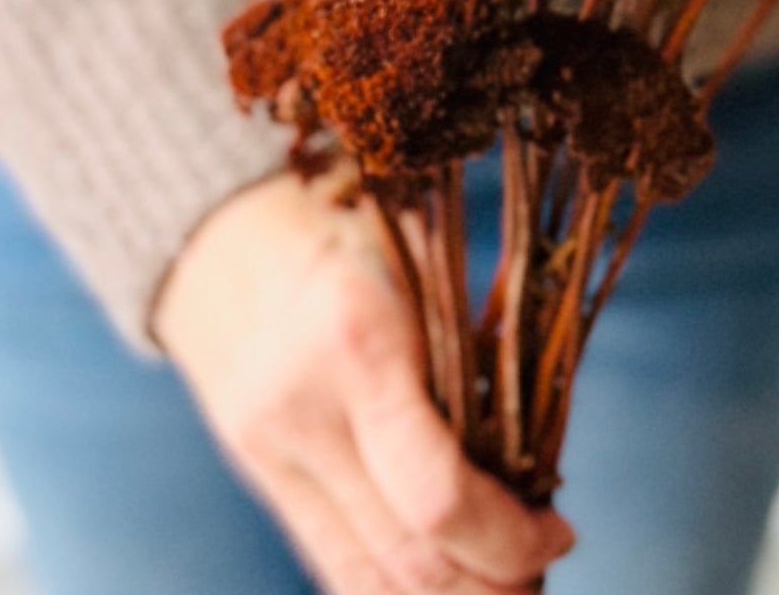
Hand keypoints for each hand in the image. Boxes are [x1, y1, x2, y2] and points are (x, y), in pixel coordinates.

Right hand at [154, 174, 571, 594]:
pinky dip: (390, 586)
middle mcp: (305, 410)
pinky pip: (330, 560)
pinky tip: (440, 577)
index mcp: (358, 340)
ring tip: (501, 582)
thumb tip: (546, 440)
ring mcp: (270, 454)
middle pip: (406, 557)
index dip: (509, 537)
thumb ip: (476, 347)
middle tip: (541, 569)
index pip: (437, 496)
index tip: (557, 529)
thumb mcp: (425, 256)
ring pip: (365, 578)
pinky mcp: (260, 477)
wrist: (221, 230)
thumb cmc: (348, 221)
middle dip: (488, 582)